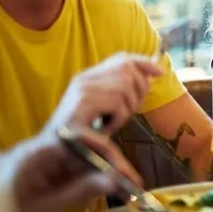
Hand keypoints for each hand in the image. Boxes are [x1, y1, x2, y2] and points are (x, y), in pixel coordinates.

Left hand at [0, 128, 140, 211]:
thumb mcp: (45, 210)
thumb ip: (81, 191)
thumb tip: (116, 181)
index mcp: (40, 150)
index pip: (84, 141)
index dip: (110, 156)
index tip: (129, 175)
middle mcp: (45, 150)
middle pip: (87, 150)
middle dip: (112, 167)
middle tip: (135, 187)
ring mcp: (46, 162)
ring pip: (85, 162)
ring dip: (107, 176)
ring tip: (129, 192)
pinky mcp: (47, 175)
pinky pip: (76, 173)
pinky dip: (93, 183)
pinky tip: (110, 192)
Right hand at [46, 52, 163, 134]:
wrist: (52, 153)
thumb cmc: (82, 133)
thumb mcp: (105, 108)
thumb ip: (123, 90)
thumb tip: (154, 74)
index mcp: (88, 77)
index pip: (122, 58)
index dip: (144, 63)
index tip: (160, 72)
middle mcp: (84, 79)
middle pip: (127, 71)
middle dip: (138, 91)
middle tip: (127, 112)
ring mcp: (82, 91)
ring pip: (125, 89)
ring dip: (126, 110)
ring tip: (112, 122)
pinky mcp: (82, 106)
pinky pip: (117, 104)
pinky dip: (118, 119)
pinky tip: (106, 127)